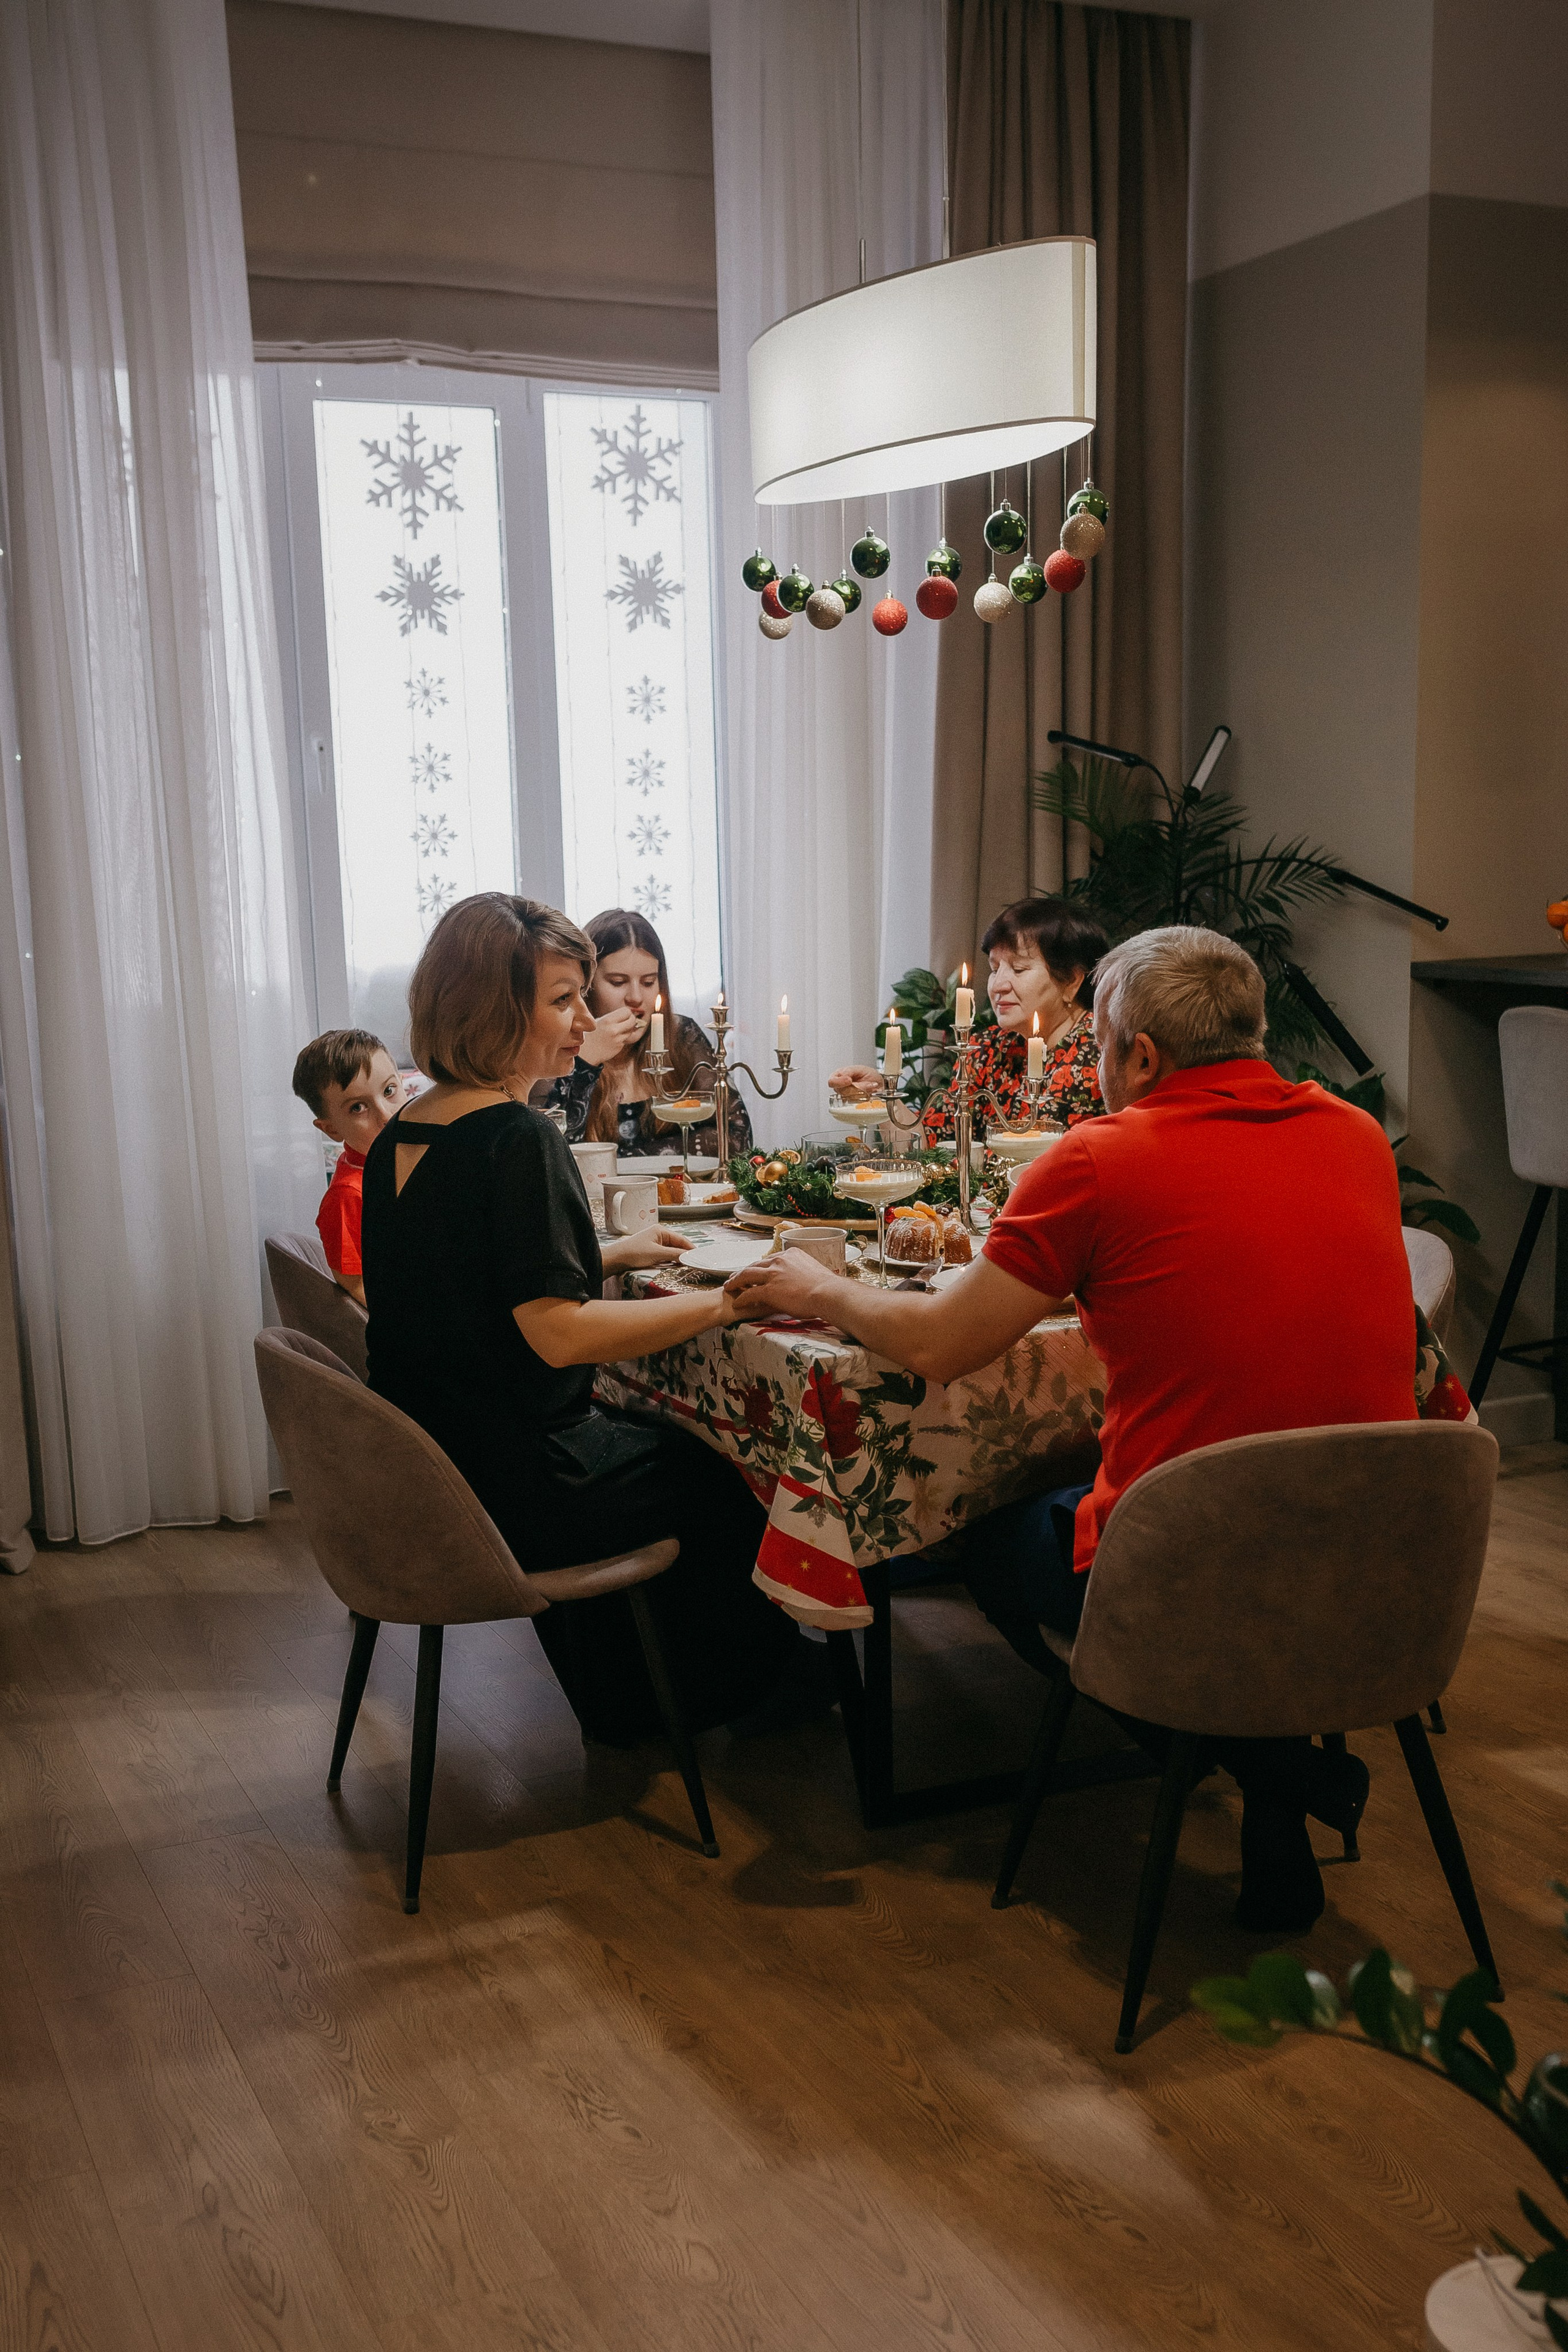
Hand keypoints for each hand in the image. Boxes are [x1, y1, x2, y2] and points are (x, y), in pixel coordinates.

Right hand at [578, 1005, 644, 1068]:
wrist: (585, 1051)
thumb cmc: (591, 1035)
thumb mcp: (599, 1021)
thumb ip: (613, 1017)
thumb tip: (628, 1014)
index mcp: (608, 1020)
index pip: (627, 1011)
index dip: (627, 1013)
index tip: (624, 1015)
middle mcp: (614, 1030)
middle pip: (632, 1020)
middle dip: (631, 1020)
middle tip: (626, 1022)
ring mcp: (618, 1040)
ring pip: (631, 1031)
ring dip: (628, 1030)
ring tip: (619, 1030)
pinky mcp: (619, 1047)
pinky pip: (626, 1039)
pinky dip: (623, 1038)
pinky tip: (615, 1038)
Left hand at [601, 1228, 692, 1273]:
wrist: (615, 1260)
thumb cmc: (634, 1253)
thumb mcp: (657, 1254)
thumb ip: (674, 1255)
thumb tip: (689, 1256)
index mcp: (660, 1230)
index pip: (681, 1239)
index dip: (691, 1248)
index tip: (699, 1256)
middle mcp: (658, 1235)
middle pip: (677, 1245)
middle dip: (685, 1253)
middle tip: (695, 1262)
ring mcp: (654, 1243)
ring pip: (671, 1251)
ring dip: (678, 1258)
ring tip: (687, 1265)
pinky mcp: (650, 1252)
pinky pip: (665, 1255)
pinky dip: (670, 1260)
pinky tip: (674, 1266)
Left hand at [723, 1247, 839, 1322]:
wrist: (828, 1293)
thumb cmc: (827, 1287)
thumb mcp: (814, 1271)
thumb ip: (803, 1272)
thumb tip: (805, 1279)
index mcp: (791, 1254)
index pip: (770, 1259)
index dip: (760, 1266)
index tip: (755, 1271)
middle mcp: (780, 1261)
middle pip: (755, 1265)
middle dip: (743, 1271)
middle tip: (735, 1277)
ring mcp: (773, 1274)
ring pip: (747, 1275)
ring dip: (736, 1281)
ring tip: (729, 1287)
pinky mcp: (769, 1289)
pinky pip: (750, 1293)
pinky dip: (741, 1298)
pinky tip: (737, 1303)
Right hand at [828, 1063, 881, 1098]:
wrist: (877, 1082)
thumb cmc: (867, 1074)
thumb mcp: (859, 1068)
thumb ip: (849, 1071)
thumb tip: (844, 1076)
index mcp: (838, 1076)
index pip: (832, 1082)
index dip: (840, 1082)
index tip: (849, 1080)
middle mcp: (840, 1087)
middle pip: (842, 1091)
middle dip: (856, 1088)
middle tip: (865, 1083)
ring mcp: (846, 1096)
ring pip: (850, 1097)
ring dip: (862, 1092)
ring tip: (868, 1085)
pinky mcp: (852, 1102)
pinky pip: (856, 1102)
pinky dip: (864, 1097)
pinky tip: (867, 1092)